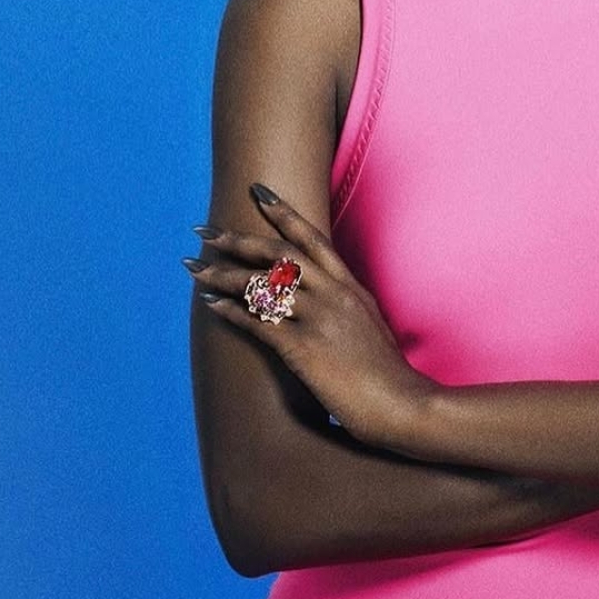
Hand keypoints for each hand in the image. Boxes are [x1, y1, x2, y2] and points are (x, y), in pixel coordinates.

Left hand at [183, 185, 434, 450]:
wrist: (405, 405)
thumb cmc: (390, 376)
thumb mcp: (372, 328)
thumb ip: (349, 310)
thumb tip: (330, 305)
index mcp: (351, 288)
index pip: (313, 239)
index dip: (283, 213)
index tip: (256, 192)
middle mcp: (335, 296)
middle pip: (279, 255)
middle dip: (238, 240)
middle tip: (206, 232)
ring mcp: (320, 320)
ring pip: (262, 285)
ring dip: (222, 274)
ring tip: (194, 267)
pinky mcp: (305, 349)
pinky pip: (259, 322)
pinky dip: (231, 311)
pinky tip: (211, 305)